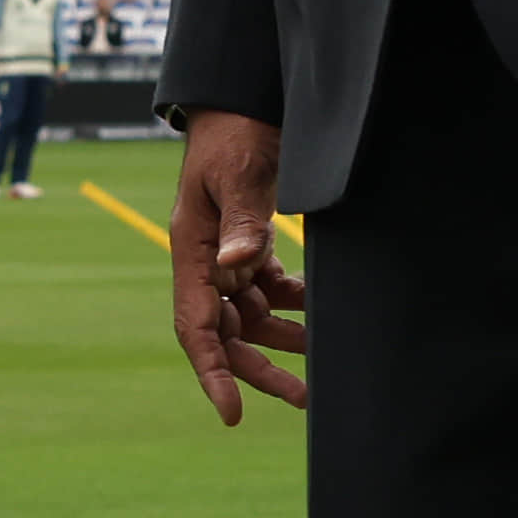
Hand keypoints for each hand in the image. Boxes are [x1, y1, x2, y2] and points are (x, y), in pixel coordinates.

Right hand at [170, 106, 307, 422]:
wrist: (244, 106)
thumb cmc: (235, 136)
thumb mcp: (238, 175)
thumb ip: (241, 221)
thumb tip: (235, 267)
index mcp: (192, 252)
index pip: (195, 327)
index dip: (213, 373)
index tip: (233, 412)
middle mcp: (206, 263)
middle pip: (225, 335)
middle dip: (259, 369)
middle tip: (303, 397)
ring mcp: (228, 257)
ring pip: (251, 318)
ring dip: (283, 341)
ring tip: (325, 359)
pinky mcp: (251, 247)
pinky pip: (270, 291)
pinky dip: (293, 306)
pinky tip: (321, 313)